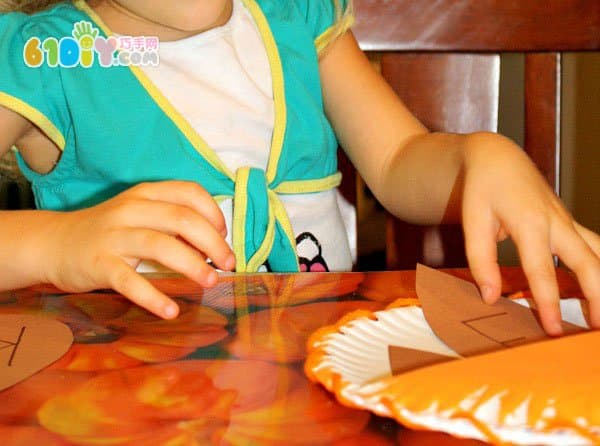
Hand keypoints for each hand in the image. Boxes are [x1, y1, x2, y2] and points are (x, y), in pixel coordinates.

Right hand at [38, 181, 234, 318]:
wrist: (54, 243)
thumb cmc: (109, 231)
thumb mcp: (140, 216)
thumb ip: (173, 224)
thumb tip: (213, 245)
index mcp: (146, 194)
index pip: (189, 192)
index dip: (214, 213)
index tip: (223, 235)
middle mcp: (131, 210)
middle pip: (183, 219)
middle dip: (213, 243)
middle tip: (228, 265)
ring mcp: (114, 236)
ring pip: (161, 246)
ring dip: (192, 265)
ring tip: (211, 282)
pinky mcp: (99, 265)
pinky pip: (131, 281)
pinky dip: (154, 297)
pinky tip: (171, 310)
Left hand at [461, 133, 599, 334]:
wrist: (497, 159)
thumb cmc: (483, 190)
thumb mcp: (473, 221)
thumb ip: (481, 260)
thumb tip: (491, 297)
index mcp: (531, 223)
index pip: (542, 271)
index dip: (548, 302)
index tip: (552, 329)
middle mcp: (557, 223)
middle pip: (589, 264)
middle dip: (597, 298)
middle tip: (594, 330)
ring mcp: (568, 223)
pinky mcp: (570, 224)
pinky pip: (596, 247)